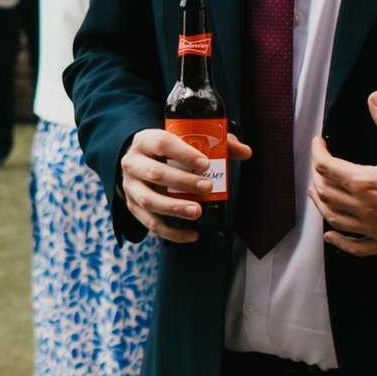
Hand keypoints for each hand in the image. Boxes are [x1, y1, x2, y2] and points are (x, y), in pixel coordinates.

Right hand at [121, 122, 251, 241]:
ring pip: (149, 200)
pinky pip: (150, 223)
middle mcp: (132, 163)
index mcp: (146, 141)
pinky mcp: (133, 207)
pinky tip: (192, 235)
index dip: (184, 154)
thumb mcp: (185, 140)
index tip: (205, 164)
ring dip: (174, 207)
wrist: (139, 161)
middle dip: (183, 182)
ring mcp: (130, 187)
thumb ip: (216, 144)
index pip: (163, 143)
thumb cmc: (168, 150)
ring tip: (197, 212)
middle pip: (155, 173)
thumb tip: (245, 152)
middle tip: (207, 187)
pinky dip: (171, 232)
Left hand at [311, 92, 376, 254]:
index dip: (318, 152)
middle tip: (320, 164)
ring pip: (335, 219)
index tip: (319, 144)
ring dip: (322, 204)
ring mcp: (375, 229)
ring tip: (317, 192)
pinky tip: (332, 235)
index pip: (328, 167)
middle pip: (326, 193)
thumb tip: (374, 99)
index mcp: (367, 183)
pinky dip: (339, 241)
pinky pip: (355, 247)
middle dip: (318, 175)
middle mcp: (366, 209)